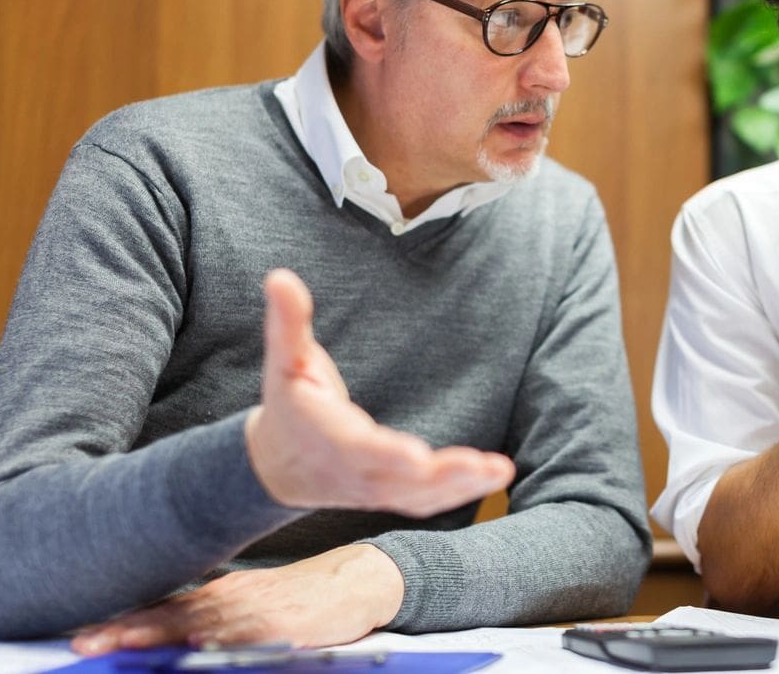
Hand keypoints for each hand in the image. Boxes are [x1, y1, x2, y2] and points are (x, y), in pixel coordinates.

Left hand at [71, 544, 399, 654]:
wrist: (357, 581)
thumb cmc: (302, 600)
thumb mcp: (251, 603)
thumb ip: (214, 617)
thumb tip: (172, 638)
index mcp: (219, 594)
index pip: (162, 608)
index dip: (123, 622)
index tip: (83, 633)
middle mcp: (231, 598)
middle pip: (170, 615)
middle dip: (126, 630)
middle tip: (85, 641)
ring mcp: (255, 610)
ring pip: (198, 623)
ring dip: (158, 634)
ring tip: (121, 643)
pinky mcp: (283, 624)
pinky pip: (245, 634)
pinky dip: (219, 638)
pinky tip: (197, 644)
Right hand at [246, 268, 514, 513]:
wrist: (278, 465)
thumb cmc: (289, 403)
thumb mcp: (284, 360)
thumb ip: (288, 322)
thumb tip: (280, 277)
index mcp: (327, 436)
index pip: (358, 448)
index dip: (387, 454)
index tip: (416, 456)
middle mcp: (354, 469)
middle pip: (400, 479)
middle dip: (443, 476)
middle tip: (485, 467)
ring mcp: (374, 488)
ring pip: (419, 496)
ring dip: (462, 486)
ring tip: (500, 472)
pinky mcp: (391, 493)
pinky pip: (427, 500)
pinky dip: (460, 492)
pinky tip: (494, 477)